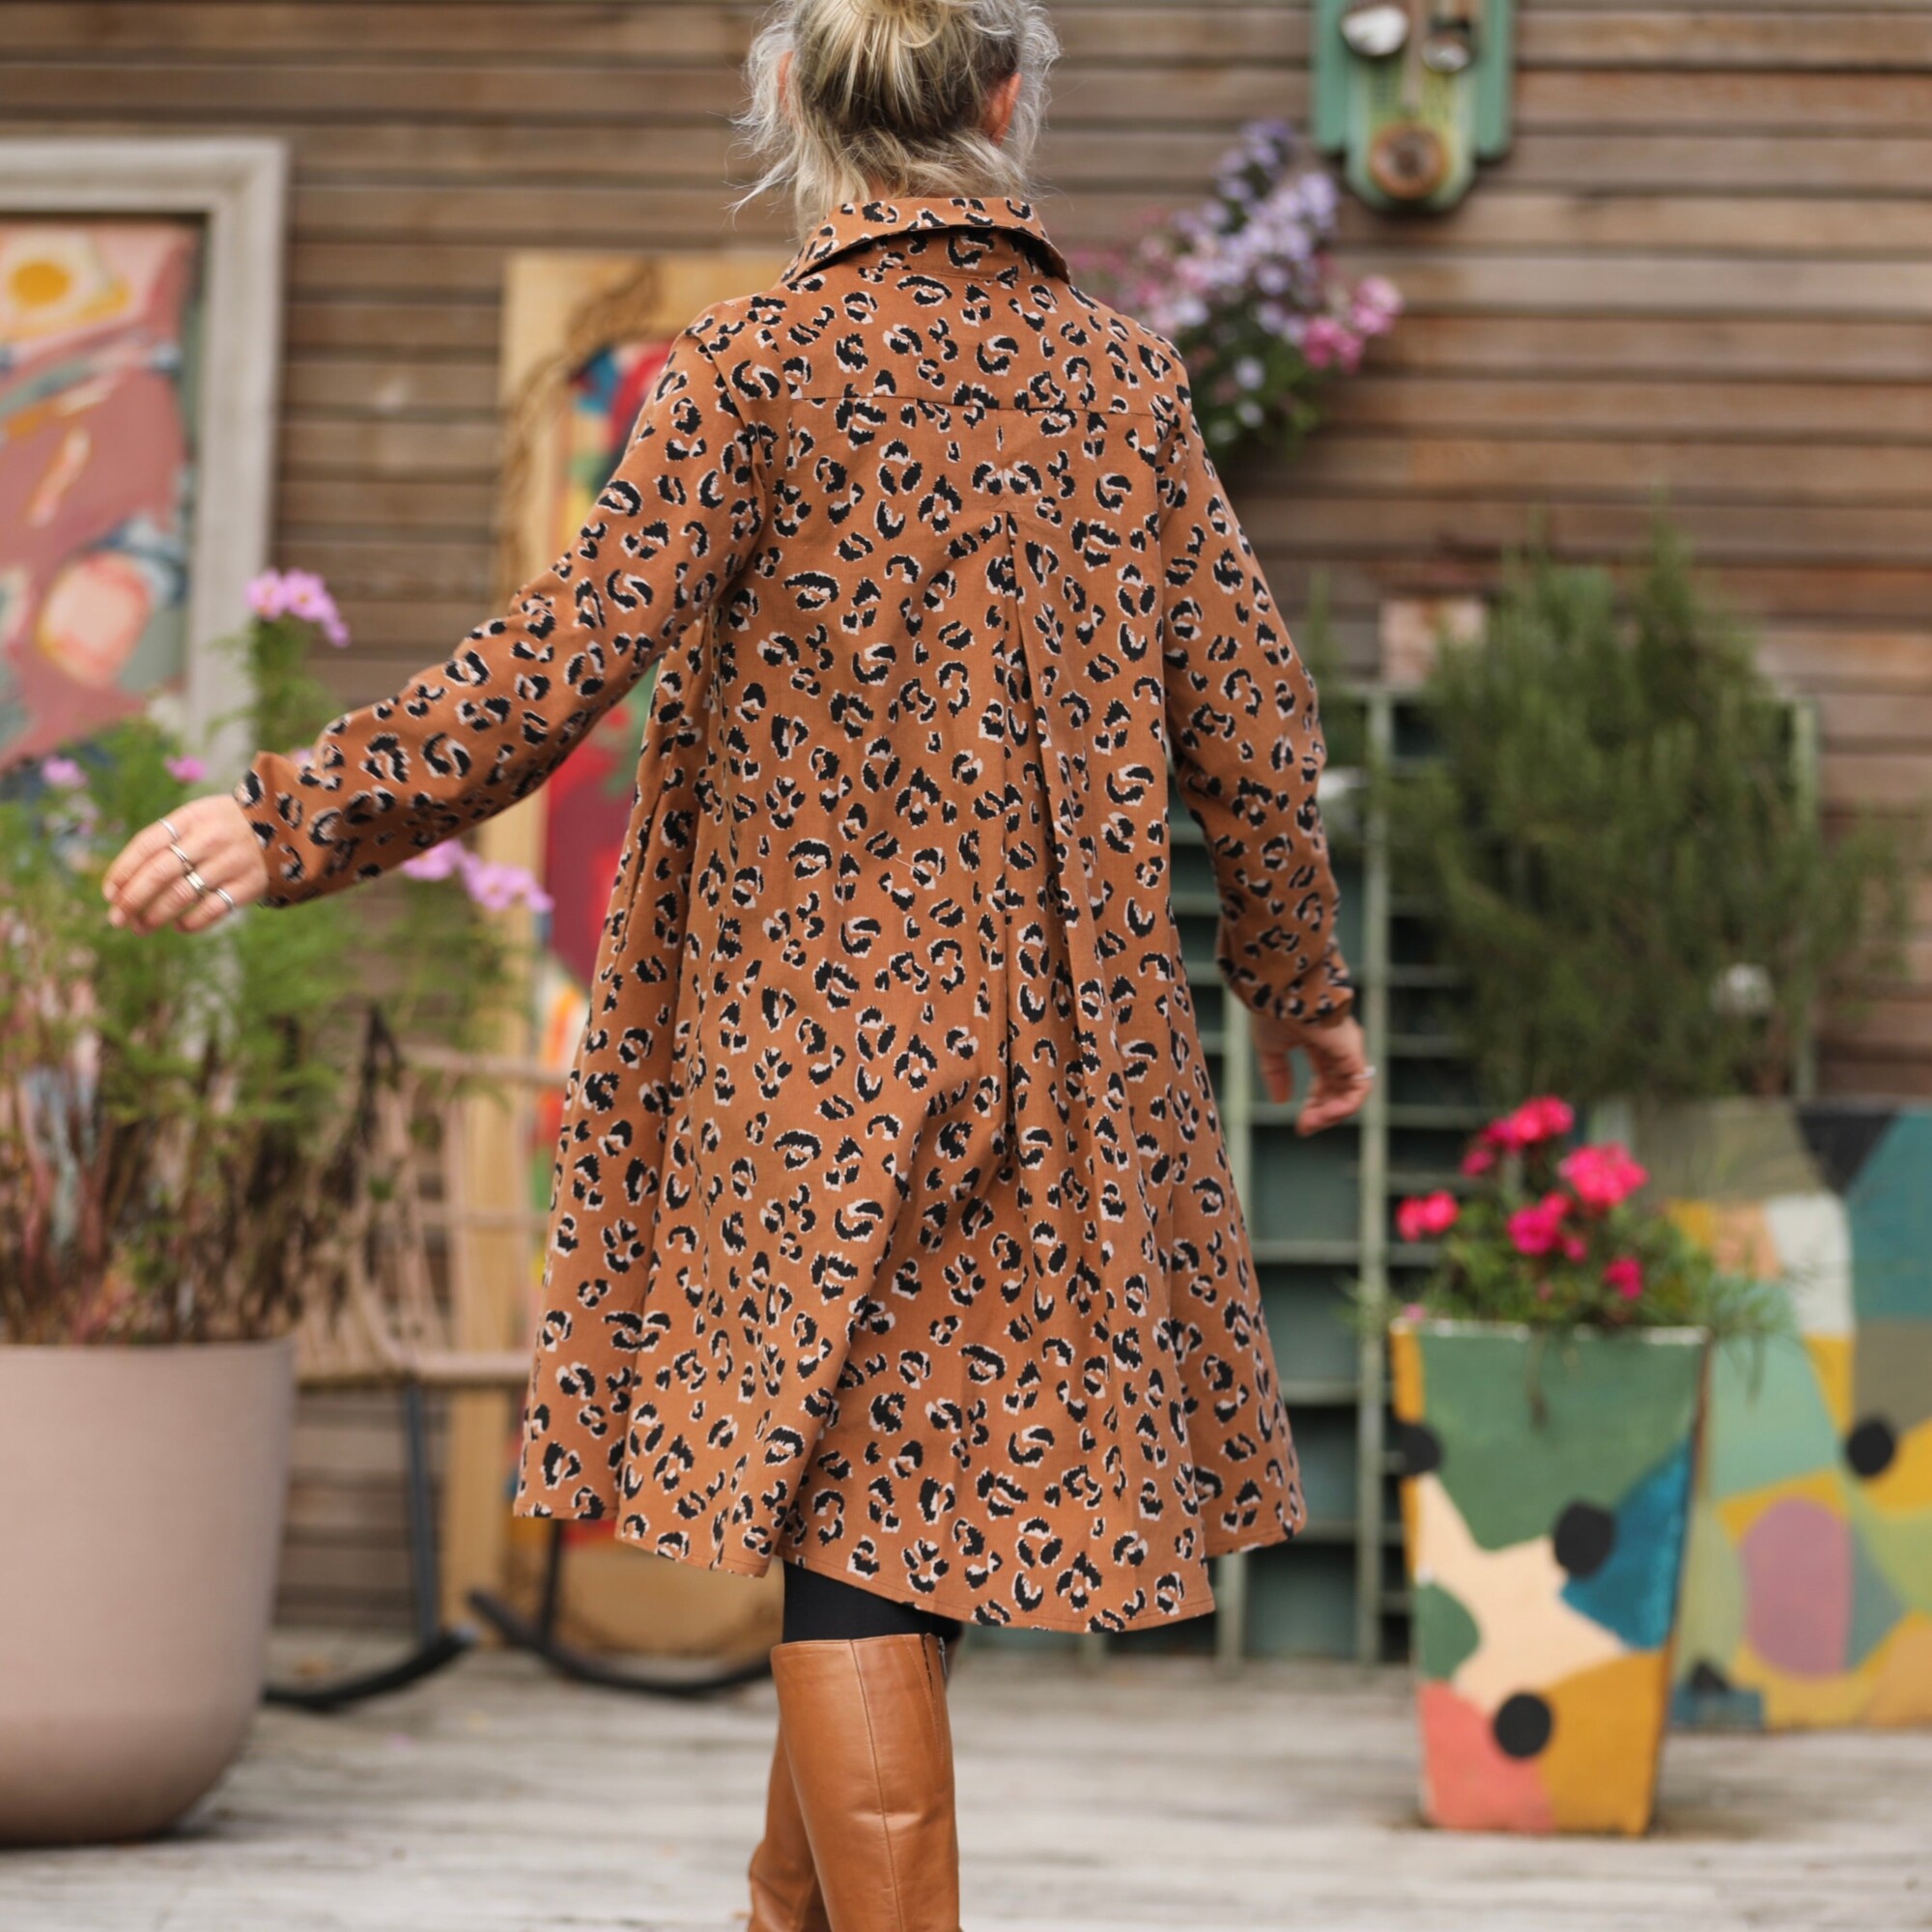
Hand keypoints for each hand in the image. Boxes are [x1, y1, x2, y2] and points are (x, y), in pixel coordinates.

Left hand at [102, 795, 270, 934]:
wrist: (285, 828)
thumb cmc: (224, 828)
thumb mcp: (196, 820)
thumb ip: (165, 843)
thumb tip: (121, 887)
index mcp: (191, 817)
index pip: (147, 844)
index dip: (123, 870)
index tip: (109, 894)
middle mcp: (211, 838)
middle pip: (160, 872)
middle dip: (133, 898)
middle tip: (117, 919)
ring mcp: (233, 862)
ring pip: (183, 894)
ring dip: (155, 915)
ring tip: (140, 928)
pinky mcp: (251, 884)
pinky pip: (213, 909)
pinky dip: (191, 922)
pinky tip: (179, 927)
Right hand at [1253, 1009, 1374, 1135]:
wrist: (1280, 993)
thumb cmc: (1274, 1011)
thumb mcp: (1270, 1047)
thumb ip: (1276, 1074)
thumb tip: (1280, 1101)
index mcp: (1320, 1044)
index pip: (1325, 1082)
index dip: (1314, 1105)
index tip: (1300, 1124)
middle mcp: (1339, 1049)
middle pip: (1338, 1091)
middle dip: (1322, 1113)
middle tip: (1304, 1128)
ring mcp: (1349, 1051)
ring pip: (1351, 1093)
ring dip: (1331, 1114)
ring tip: (1311, 1124)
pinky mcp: (1354, 1054)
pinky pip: (1358, 1089)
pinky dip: (1344, 1107)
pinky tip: (1325, 1115)